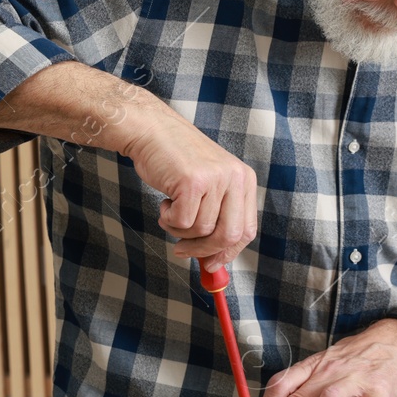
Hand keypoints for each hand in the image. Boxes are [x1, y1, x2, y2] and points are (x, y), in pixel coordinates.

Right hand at [120, 106, 256, 269]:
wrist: (150, 131)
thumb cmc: (175, 161)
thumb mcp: (207, 185)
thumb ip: (216, 216)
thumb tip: (214, 261)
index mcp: (244, 179)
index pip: (246, 230)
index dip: (228, 252)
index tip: (212, 264)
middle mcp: (235, 177)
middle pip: (228, 236)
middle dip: (203, 250)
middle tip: (182, 250)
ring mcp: (215, 178)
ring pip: (201, 230)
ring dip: (179, 229)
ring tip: (170, 209)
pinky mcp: (193, 181)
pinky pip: (182, 222)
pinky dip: (168, 219)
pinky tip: (165, 201)